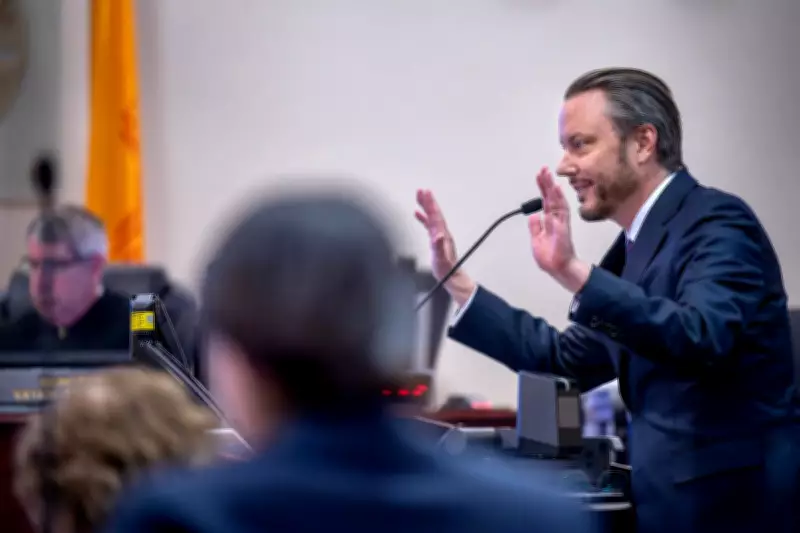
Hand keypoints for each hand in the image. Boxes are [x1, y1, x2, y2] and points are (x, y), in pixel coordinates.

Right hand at [415, 189, 475, 304]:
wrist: (451, 276)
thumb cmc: (446, 269)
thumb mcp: (441, 259)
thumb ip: (439, 247)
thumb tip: (437, 235)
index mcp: (442, 235)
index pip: (435, 216)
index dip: (430, 204)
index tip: (426, 193)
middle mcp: (442, 233)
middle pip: (434, 213)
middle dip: (428, 201)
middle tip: (421, 190)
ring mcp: (439, 235)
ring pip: (431, 216)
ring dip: (426, 206)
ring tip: (420, 196)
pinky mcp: (435, 239)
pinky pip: (428, 224)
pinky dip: (423, 217)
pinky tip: (418, 213)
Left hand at [528, 167, 589, 291]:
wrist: (559, 268)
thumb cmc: (550, 255)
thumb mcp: (536, 239)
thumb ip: (535, 227)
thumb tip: (534, 216)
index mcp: (550, 221)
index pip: (546, 200)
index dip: (543, 188)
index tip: (540, 175)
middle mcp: (557, 219)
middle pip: (552, 198)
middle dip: (548, 183)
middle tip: (544, 169)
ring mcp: (561, 224)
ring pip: (558, 202)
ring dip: (553, 190)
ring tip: (549, 177)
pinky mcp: (563, 231)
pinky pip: (560, 215)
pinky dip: (558, 203)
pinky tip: (555, 193)